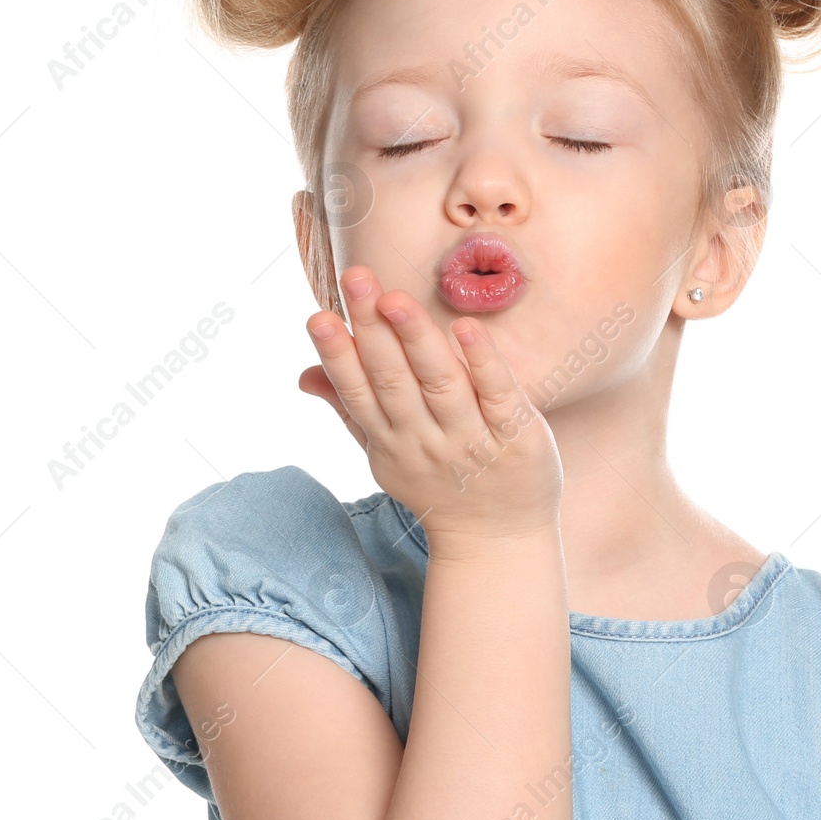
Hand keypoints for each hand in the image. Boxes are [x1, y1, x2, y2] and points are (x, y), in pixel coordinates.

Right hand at [301, 265, 562, 544]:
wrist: (498, 540)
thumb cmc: (442, 484)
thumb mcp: (388, 454)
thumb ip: (351, 410)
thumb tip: (304, 374)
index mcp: (391, 439)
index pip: (358, 392)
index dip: (338, 355)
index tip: (319, 317)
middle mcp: (425, 439)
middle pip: (393, 380)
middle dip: (372, 329)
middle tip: (356, 279)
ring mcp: (471, 439)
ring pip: (441, 384)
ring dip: (417, 339)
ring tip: (397, 299)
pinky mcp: (516, 436)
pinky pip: (498, 394)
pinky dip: (482, 362)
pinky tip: (466, 329)